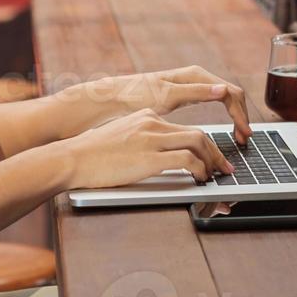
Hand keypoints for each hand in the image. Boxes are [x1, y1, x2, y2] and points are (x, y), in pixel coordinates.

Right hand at [62, 108, 235, 189]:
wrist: (71, 158)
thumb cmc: (90, 156)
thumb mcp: (120, 140)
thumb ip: (141, 143)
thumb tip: (158, 159)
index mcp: (146, 117)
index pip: (184, 129)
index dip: (203, 144)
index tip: (211, 156)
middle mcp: (152, 123)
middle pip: (198, 133)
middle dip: (217, 153)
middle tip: (225, 168)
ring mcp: (151, 139)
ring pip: (198, 142)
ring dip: (213, 161)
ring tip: (217, 175)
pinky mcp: (149, 156)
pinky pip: (187, 160)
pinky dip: (200, 169)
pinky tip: (200, 179)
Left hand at [91, 66, 251, 144]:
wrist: (111, 98)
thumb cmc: (135, 95)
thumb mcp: (166, 96)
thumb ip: (196, 93)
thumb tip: (224, 91)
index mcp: (196, 76)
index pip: (231, 93)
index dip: (241, 114)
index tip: (243, 135)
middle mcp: (196, 78)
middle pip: (231, 95)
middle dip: (241, 116)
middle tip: (244, 140)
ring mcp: (192, 86)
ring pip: (224, 99)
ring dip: (234, 118)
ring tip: (238, 138)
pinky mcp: (185, 96)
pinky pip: (214, 105)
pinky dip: (223, 118)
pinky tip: (222, 132)